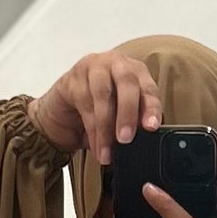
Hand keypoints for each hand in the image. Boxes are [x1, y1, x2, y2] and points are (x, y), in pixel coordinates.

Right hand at [28, 49, 162, 165]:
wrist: (65, 111)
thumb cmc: (100, 112)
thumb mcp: (122, 118)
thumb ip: (135, 124)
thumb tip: (145, 143)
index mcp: (136, 72)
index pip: (148, 87)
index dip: (151, 106)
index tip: (151, 127)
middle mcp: (116, 64)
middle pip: (127, 82)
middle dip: (127, 113)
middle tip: (125, 139)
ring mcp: (93, 67)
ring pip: (103, 94)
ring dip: (106, 128)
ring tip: (107, 153)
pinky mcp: (73, 78)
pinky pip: (84, 104)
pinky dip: (92, 130)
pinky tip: (96, 147)